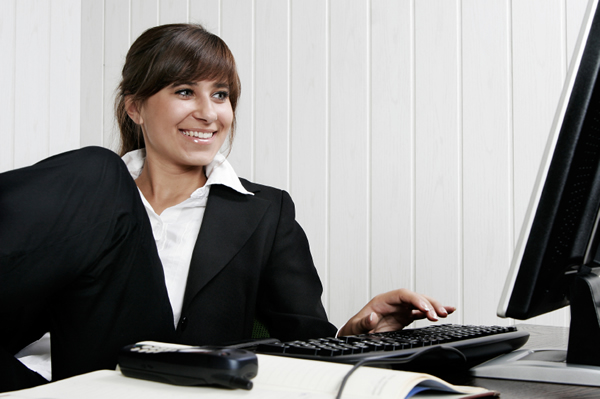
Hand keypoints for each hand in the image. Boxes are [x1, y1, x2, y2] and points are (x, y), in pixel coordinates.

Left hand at [337, 288, 455, 335]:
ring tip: (446, 312)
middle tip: (439, 314)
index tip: (425, 308)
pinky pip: (421, 313)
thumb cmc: (354, 329)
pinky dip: (432, 313)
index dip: (415, 299)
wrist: (354, 335)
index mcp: (382, 301)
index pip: (403, 294)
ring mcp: (400, 310)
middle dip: (429, 304)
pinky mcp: (404, 318)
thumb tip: (372, 317)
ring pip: (421, 303)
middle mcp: (393, 303)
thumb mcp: (355, 327)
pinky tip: (444, 313)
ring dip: (433, 307)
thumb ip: (363, 323)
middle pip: (415, 297)